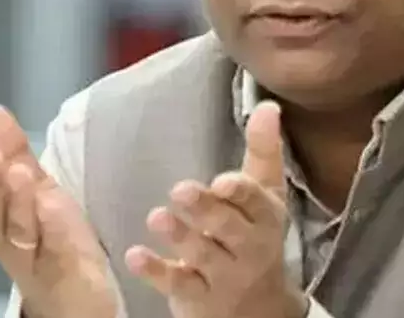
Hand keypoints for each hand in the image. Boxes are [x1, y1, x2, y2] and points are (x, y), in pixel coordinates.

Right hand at [0, 105, 116, 317]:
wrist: (76, 298)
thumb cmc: (51, 239)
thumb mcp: (37, 191)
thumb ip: (14, 153)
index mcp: (3, 220)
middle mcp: (13, 242)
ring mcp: (40, 260)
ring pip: (22, 232)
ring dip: (19, 202)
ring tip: (19, 172)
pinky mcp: (69, 271)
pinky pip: (60, 249)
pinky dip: (54, 228)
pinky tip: (53, 205)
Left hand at [125, 101, 308, 317]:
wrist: (260, 310)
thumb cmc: (256, 237)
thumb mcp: (266, 196)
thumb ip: (263, 151)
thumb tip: (268, 106)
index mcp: (265, 218)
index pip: (257, 203)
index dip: (241, 193)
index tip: (223, 181)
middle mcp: (249, 249)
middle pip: (229, 229)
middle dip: (206, 210)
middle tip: (180, 190)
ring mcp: (224, 277)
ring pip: (203, 256)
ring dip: (180, 236)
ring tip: (157, 216)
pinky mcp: (198, 298)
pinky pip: (177, 285)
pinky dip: (156, 271)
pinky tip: (135, 255)